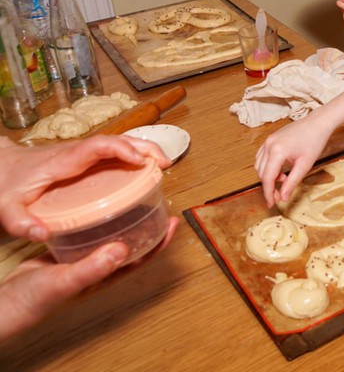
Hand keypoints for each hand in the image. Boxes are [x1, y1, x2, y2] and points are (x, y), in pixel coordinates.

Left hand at [0, 135, 170, 241]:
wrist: (1, 165)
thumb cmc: (7, 185)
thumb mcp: (7, 207)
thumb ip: (21, 222)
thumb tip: (43, 236)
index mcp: (64, 160)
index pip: (98, 146)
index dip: (121, 149)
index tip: (141, 161)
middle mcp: (78, 152)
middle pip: (117, 139)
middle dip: (144, 146)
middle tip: (165, 162)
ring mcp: (84, 152)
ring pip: (118, 142)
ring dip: (143, 148)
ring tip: (164, 164)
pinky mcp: (86, 157)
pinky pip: (114, 150)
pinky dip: (134, 154)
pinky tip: (146, 167)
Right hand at [0, 216, 178, 339]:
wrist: (10, 300)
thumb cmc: (37, 299)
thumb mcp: (66, 281)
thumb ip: (93, 268)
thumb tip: (123, 251)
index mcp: (107, 274)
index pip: (143, 256)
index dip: (161, 241)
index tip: (174, 222)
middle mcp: (100, 264)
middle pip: (132, 242)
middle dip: (147, 224)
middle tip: (157, 201)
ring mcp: (85, 256)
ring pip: (112, 234)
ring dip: (125, 218)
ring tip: (134, 196)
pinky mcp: (69, 249)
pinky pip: (91, 230)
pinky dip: (99, 217)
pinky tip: (98, 204)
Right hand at [254, 116, 331, 206]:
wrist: (318, 123)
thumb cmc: (314, 141)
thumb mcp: (305, 165)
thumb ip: (292, 182)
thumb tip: (283, 197)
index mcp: (277, 151)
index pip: (267, 178)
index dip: (268, 193)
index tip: (272, 204)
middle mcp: (269, 145)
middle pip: (262, 173)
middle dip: (269, 187)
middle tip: (279, 197)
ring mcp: (268, 141)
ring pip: (260, 165)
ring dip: (268, 177)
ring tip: (283, 181)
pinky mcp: (270, 139)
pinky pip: (262, 157)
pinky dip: (268, 167)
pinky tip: (280, 171)